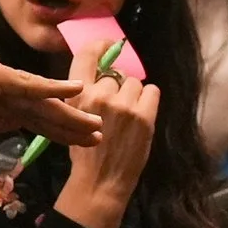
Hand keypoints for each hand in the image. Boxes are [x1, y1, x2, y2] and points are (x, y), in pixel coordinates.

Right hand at [0, 45, 99, 155]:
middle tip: (96, 132)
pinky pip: (23, 86)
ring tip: (96, 128)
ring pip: (35, 98)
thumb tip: (8, 124)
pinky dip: (50, 90)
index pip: (21, 104)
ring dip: (68, 114)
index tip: (72, 135)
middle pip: (34, 101)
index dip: (49, 121)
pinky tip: (75, 95)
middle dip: (67, 119)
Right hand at [51, 41, 159, 227]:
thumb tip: (103, 74)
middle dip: (118, 88)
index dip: (100, 46)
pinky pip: (152, 91)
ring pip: (135, 83)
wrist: (100, 181)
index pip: (87, 55)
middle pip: (116, 75)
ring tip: (128, 118)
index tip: (108, 45)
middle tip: (116, 111)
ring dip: (134, 97)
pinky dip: (149, 101)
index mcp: (78, 95)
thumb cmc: (86, 153)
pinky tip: (142, 116)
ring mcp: (123, 105)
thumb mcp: (74, 117)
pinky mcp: (143, 115)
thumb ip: (86, 95)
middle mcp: (99, 95)